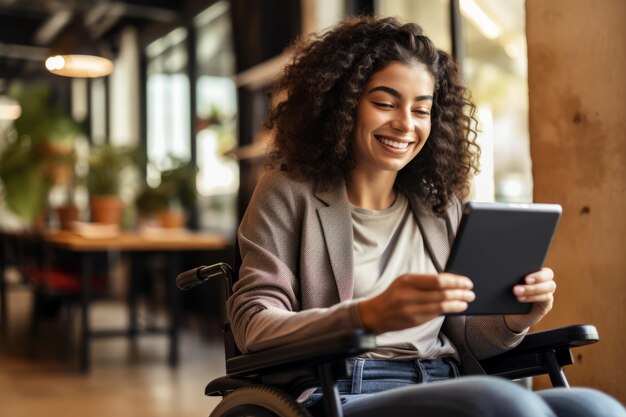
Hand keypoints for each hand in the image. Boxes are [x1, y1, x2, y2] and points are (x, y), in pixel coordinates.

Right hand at [358, 273, 474, 333]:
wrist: (376, 314)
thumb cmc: (394, 295)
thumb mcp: (405, 282)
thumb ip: (425, 282)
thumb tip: (450, 282)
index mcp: (408, 280)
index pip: (437, 280)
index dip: (455, 282)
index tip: (467, 282)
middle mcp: (409, 295)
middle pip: (442, 294)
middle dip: (460, 293)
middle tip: (471, 293)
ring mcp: (411, 309)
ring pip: (441, 306)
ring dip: (457, 304)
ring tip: (466, 301)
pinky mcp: (414, 321)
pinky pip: (435, 315)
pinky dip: (447, 311)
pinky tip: (455, 308)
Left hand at [504, 267, 555, 332]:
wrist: (510, 313)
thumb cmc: (506, 294)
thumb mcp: (504, 283)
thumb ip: (504, 275)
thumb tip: (497, 267)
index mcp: (533, 270)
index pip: (539, 262)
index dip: (534, 265)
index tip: (524, 273)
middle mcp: (543, 279)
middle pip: (548, 274)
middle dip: (537, 277)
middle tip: (525, 280)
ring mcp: (547, 291)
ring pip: (549, 286)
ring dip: (533, 289)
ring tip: (517, 291)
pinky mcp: (546, 302)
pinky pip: (546, 298)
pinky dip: (533, 297)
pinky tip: (521, 298)